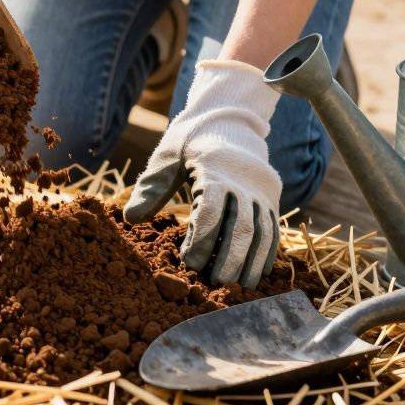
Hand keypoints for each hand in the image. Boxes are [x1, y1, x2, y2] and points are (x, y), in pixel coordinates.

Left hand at [123, 60, 282, 287]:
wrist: (230, 117)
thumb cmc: (191, 139)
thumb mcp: (167, 155)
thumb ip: (152, 186)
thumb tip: (130, 219)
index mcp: (214, 168)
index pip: (210, 211)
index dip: (201, 240)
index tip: (188, 263)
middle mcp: (243, 180)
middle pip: (242, 226)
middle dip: (231, 258)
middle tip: (218, 284)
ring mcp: (262, 189)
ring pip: (263, 230)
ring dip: (252, 261)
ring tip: (241, 286)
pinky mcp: (272, 196)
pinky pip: (274, 228)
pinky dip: (267, 252)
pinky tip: (257, 272)